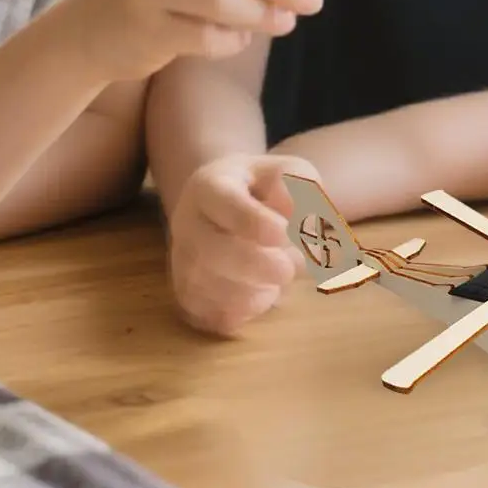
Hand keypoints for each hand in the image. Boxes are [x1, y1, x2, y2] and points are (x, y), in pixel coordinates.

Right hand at [167, 153, 310, 334]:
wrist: (226, 209)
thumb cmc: (264, 189)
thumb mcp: (289, 172)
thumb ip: (302, 188)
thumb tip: (304, 221)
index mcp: (209, 186)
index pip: (221, 201)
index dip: (253, 220)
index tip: (283, 233)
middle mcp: (187, 224)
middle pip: (210, 252)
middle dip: (257, 266)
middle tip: (290, 268)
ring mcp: (183, 263)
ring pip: (212, 289)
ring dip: (256, 291)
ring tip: (280, 276)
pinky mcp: (189, 297)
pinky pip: (214, 316)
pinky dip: (246, 311)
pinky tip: (263, 292)